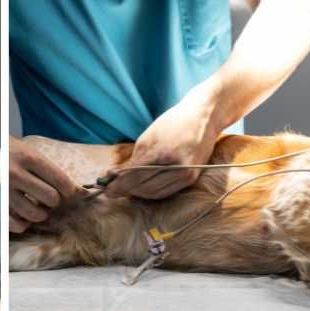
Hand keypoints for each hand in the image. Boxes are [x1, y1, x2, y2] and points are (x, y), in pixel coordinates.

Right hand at [9, 137, 80, 232]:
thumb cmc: (11, 153)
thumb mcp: (29, 152)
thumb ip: (48, 169)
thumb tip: (78, 191)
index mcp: (27, 157)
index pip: (60, 180)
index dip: (69, 190)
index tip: (68, 191)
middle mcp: (15, 174)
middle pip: (51, 198)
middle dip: (53, 200)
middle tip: (47, 196)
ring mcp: (3, 191)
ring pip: (36, 214)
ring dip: (41, 213)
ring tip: (36, 205)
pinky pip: (18, 225)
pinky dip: (25, 223)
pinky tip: (24, 215)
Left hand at [105, 85, 220, 199]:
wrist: (204, 117)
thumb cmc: (174, 123)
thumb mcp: (148, 137)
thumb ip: (132, 160)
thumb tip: (114, 175)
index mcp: (162, 153)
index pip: (133, 176)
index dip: (117, 185)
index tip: (105, 188)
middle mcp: (175, 167)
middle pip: (142, 188)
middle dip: (125, 190)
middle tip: (111, 190)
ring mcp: (185, 174)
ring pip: (153, 193)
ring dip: (137, 193)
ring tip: (125, 189)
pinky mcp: (192, 178)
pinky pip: (166, 192)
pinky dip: (151, 192)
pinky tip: (141, 188)